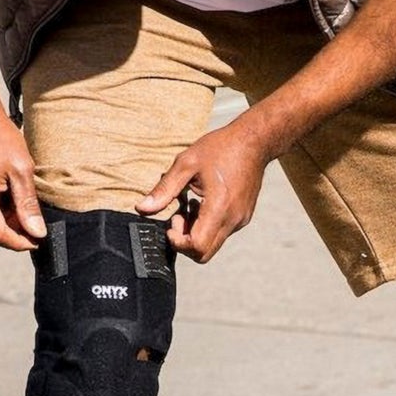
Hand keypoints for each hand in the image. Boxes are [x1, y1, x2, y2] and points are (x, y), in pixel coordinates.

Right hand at [0, 111, 45, 251]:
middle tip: (28, 224)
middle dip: (8, 238)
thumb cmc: (0, 137)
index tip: (37, 239)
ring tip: (18, 208)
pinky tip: (7, 200)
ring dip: (0, 228)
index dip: (19, 242)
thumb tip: (37, 232)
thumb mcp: (21, 170)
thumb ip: (28, 204)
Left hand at [137, 119, 266, 262]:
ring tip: (190, 204)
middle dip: (185, 241)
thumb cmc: (220, 148)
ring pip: (212, 245)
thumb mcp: (186, 163)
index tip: (170, 223)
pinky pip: (221, 233)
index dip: (178, 242)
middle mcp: (232, 219)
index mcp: (219, 207)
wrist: (254, 142)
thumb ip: (164, 189)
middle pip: (204, 254)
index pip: (197, 247)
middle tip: (178, 216)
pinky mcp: (243, 218)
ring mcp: (240, 220)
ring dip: (195, 233)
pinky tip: (202, 203)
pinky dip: (207, 226)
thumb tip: (142, 208)